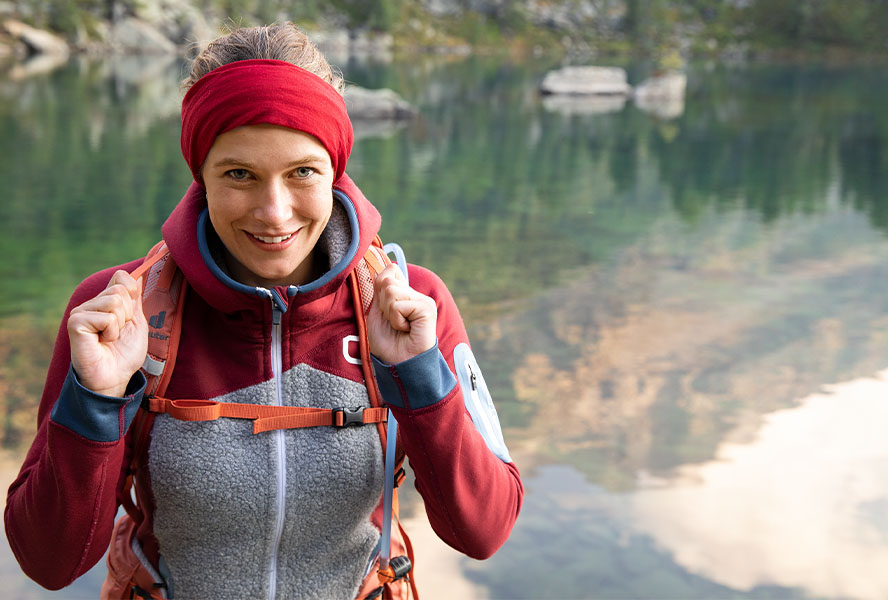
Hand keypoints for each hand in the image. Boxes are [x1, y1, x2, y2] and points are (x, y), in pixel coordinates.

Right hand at [67, 270, 147, 396]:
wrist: (115, 377)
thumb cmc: (124, 353)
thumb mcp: (136, 322)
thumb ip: (135, 300)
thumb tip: (140, 275)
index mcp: (105, 301)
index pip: (121, 277)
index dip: (132, 292)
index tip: (130, 314)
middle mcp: (91, 303)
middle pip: (120, 290)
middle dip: (127, 314)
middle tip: (118, 333)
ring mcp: (81, 311)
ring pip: (114, 301)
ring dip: (119, 324)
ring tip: (109, 338)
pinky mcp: (76, 322)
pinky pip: (106, 317)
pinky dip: (111, 332)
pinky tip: (102, 342)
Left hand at [367, 265, 436, 364]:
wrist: (399, 363)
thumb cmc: (388, 342)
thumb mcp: (377, 312)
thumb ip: (380, 290)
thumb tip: (387, 267)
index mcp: (405, 294)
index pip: (389, 272)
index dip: (380, 290)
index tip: (384, 311)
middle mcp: (415, 294)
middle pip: (387, 281)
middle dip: (382, 304)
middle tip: (392, 322)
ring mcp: (423, 300)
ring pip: (391, 291)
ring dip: (389, 313)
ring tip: (399, 326)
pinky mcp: (427, 308)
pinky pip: (398, 305)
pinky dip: (396, 320)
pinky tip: (406, 330)